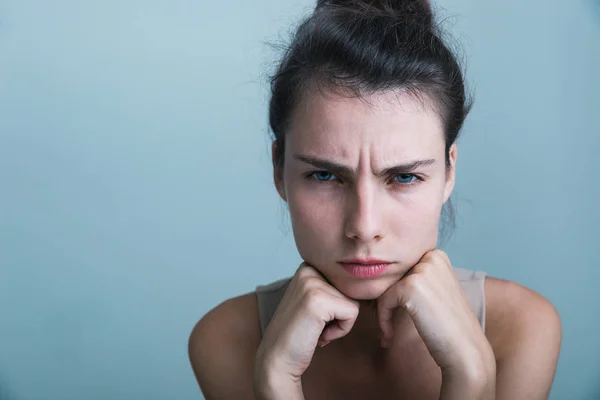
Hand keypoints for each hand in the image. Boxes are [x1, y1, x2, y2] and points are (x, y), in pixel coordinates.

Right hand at [254, 262, 359, 395]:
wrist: (277, 359)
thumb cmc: (299, 334)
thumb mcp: (313, 300)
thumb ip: (331, 288)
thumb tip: (363, 285)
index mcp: (307, 266)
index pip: (345, 282)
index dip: (337, 306)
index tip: (315, 317)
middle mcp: (308, 269)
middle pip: (350, 291)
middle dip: (339, 314)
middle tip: (315, 325)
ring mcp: (311, 284)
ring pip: (353, 302)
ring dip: (339, 323)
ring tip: (315, 329)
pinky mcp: (318, 300)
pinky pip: (352, 314)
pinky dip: (340, 330)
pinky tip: (318, 335)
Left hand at [377, 250, 494, 375]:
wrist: (466, 350)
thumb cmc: (450, 325)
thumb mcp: (438, 290)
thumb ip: (418, 278)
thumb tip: (386, 275)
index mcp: (437, 255)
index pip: (402, 270)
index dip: (395, 293)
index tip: (395, 314)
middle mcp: (431, 257)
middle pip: (392, 278)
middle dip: (387, 302)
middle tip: (388, 326)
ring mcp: (422, 270)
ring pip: (385, 288)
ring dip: (383, 313)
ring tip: (388, 334)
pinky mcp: (410, 286)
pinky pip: (383, 300)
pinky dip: (382, 320)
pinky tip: (389, 337)